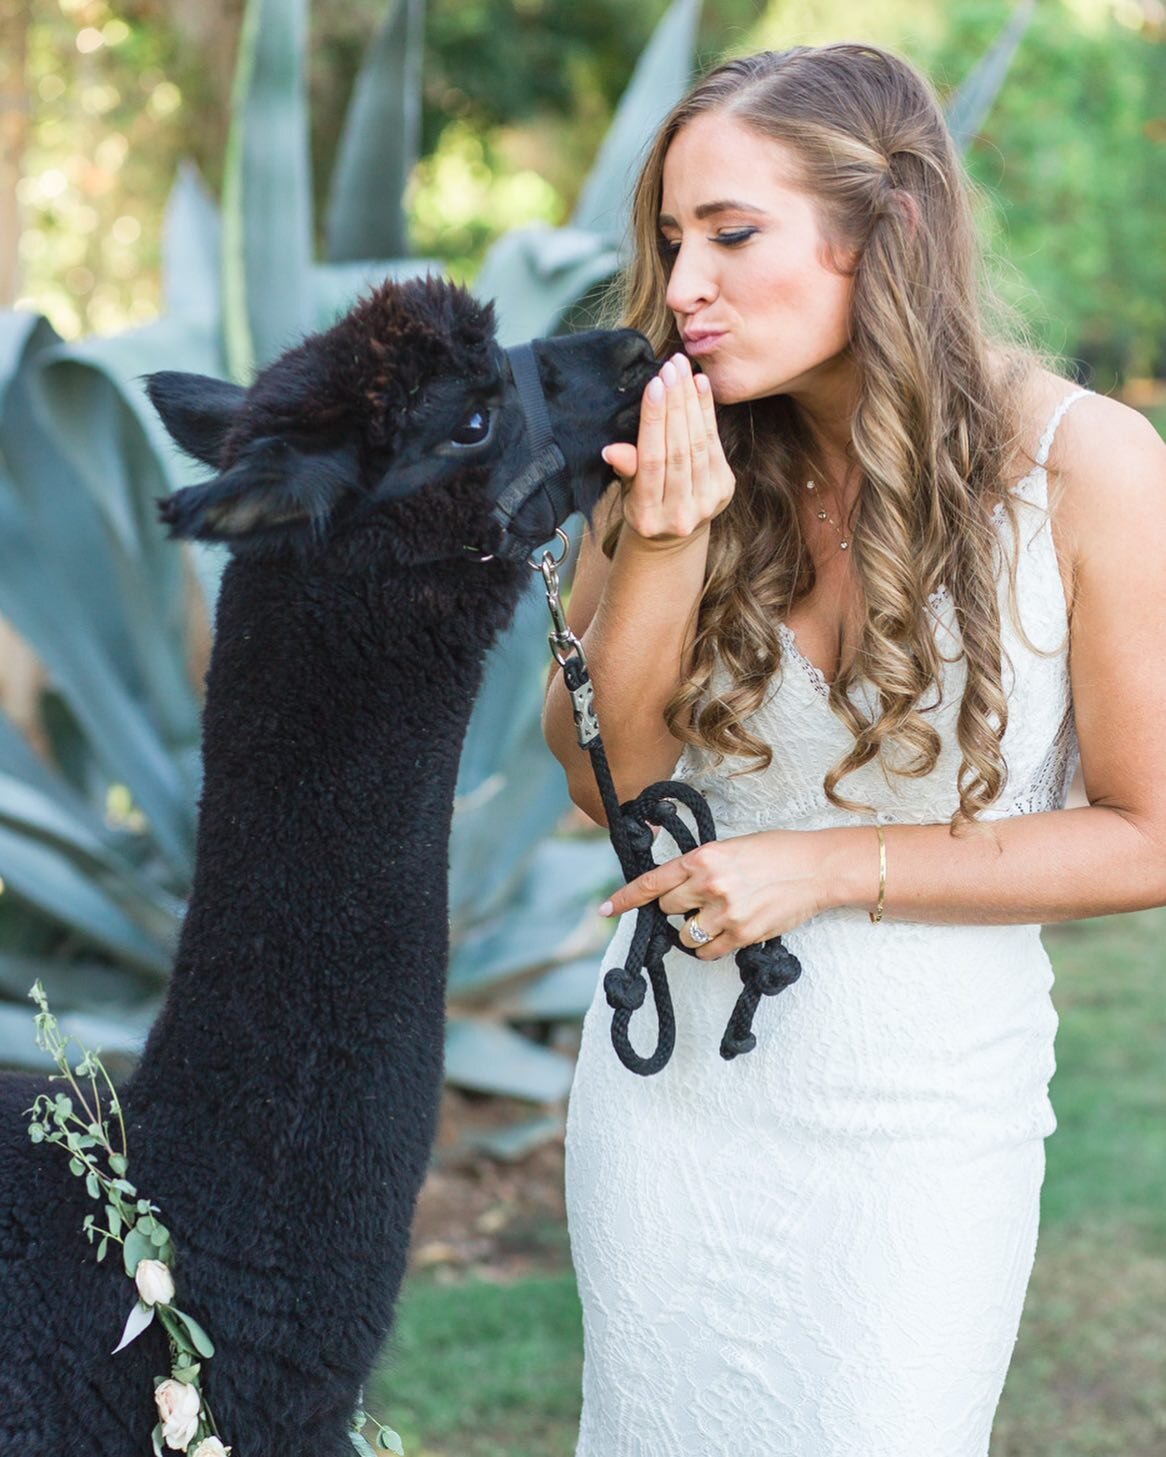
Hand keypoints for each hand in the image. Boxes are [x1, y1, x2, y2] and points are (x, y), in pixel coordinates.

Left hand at [598, 829, 840, 959]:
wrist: (816, 868)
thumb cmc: (777, 853)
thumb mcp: (732, 848)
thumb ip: (701, 866)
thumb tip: (675, 886)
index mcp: (703, 858)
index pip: (652, 882)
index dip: (625, 899)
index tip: (605, 910)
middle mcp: (709, 884)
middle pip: (667, 909)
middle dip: (677, 907)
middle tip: (701, 899)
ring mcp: (725, 912)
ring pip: (684, 934)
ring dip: (693, 929)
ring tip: (718, 915)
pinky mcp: (742, 935)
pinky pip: (707, 951)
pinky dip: (710, 946)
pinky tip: (728, 931)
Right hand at [602, 351, 733, 544]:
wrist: (674, 534)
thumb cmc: (643, 504)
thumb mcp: (626, 491)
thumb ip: (625, 469)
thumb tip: (610, 450)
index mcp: (647, 516)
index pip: (651, 460)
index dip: (654, 421)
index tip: (654, 385)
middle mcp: (679, 515)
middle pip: (678, 450)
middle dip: (675, 405)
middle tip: (671, 368)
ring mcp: (706, 504)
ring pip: (698, 445)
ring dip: (692, 403)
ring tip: (684, 371)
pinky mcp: (724, 490)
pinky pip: (714, 444)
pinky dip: (707, 413)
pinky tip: (701, 386)